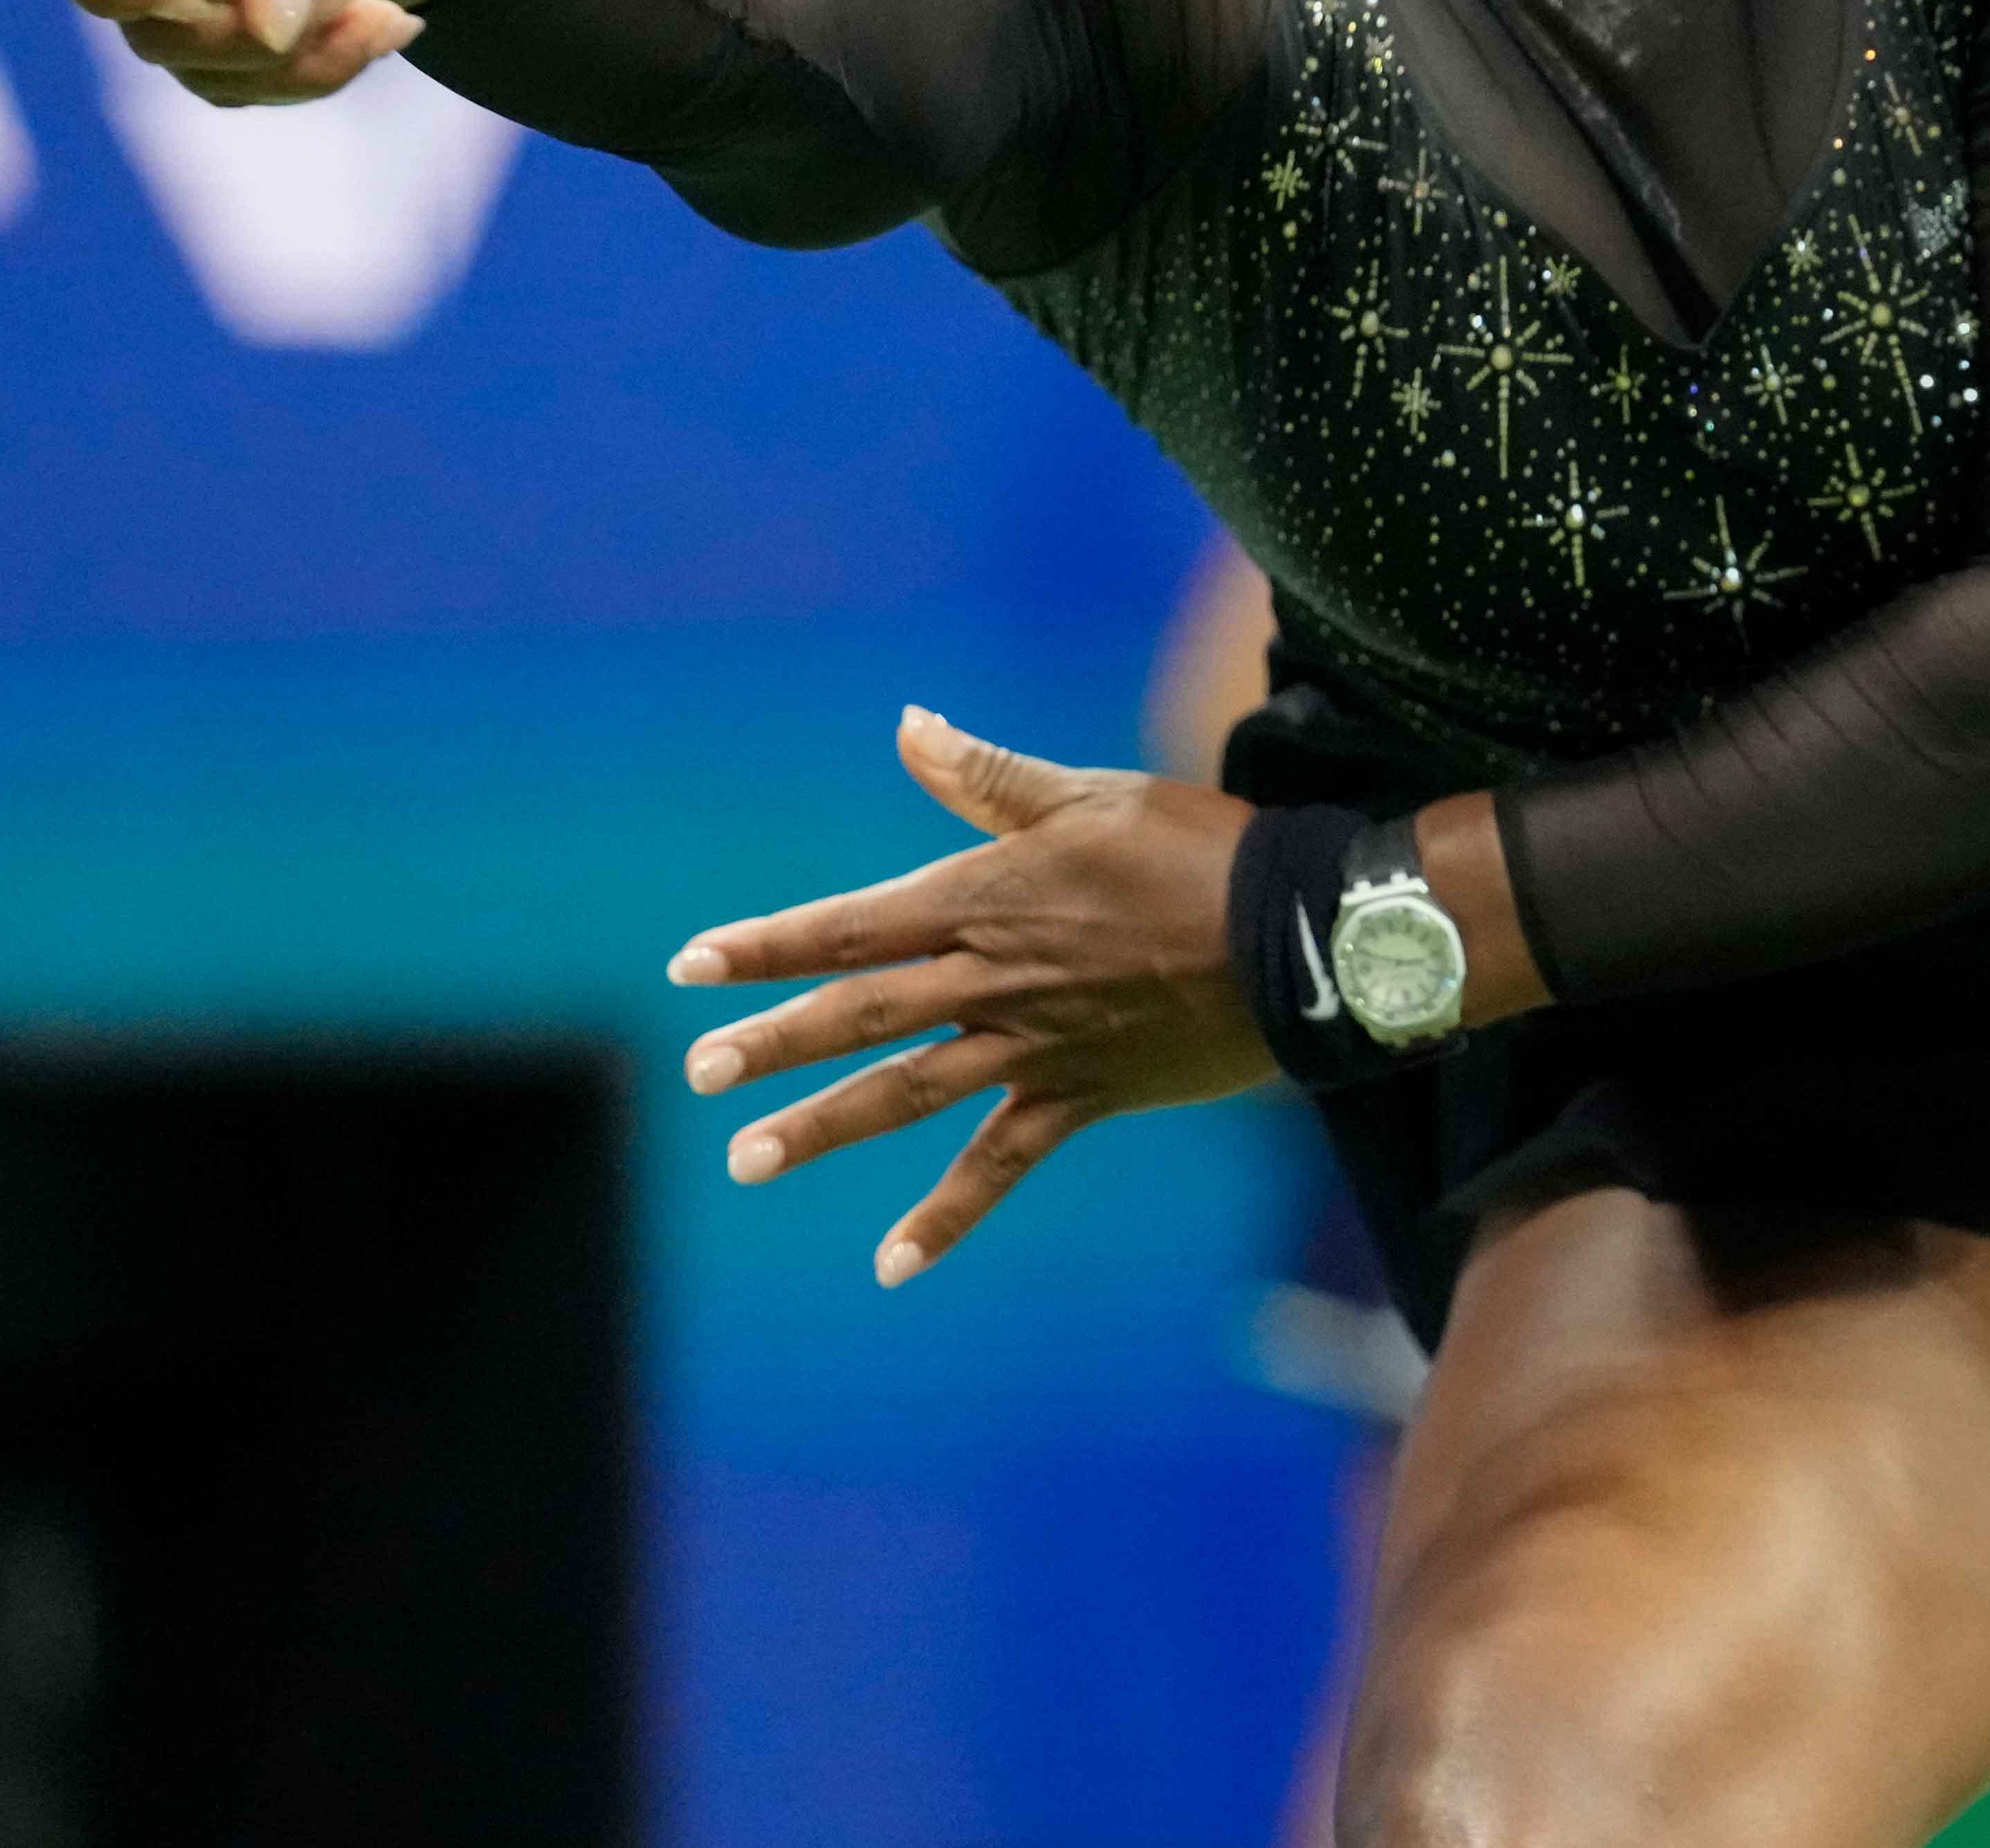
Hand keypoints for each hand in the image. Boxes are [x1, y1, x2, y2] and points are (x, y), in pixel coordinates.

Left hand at [670, 707, 1267, 1285]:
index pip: (850, 925)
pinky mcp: (1080, 1096)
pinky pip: (1000, 1166)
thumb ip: (987, 774)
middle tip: (697, 1072)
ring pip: (907, 1092)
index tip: (691, 965)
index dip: (768, 944)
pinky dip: (946, 1217)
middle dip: (773, 1041)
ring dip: (824, 1126)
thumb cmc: (1195, 848)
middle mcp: (993, 978)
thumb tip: (909, 724)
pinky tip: (891, 1264)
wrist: (1298, 937)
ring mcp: (1033, 1046)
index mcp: (985, 897)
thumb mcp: (1089, 796)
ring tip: (746, 1159)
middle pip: (860, 1013)